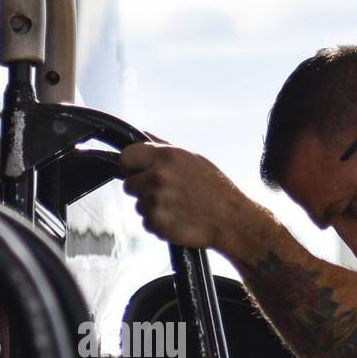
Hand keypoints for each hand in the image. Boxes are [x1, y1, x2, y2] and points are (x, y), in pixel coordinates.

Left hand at [119, 141, 265, 252]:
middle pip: (129, 185)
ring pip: (138, 205)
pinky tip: (177, 218)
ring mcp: (155, 202)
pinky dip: (158, 223)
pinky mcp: (157, 223)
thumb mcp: (192, 158)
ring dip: (152, 207)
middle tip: (165, 193)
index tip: (138, 172)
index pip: (126, 157)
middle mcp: (157, 177)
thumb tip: (143, 134)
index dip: (130, 166)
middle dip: (142, 189)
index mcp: (165, 156)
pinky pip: (146, 223)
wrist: (230, 219)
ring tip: (176, 206)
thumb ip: (163, 147)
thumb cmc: (214, 188)